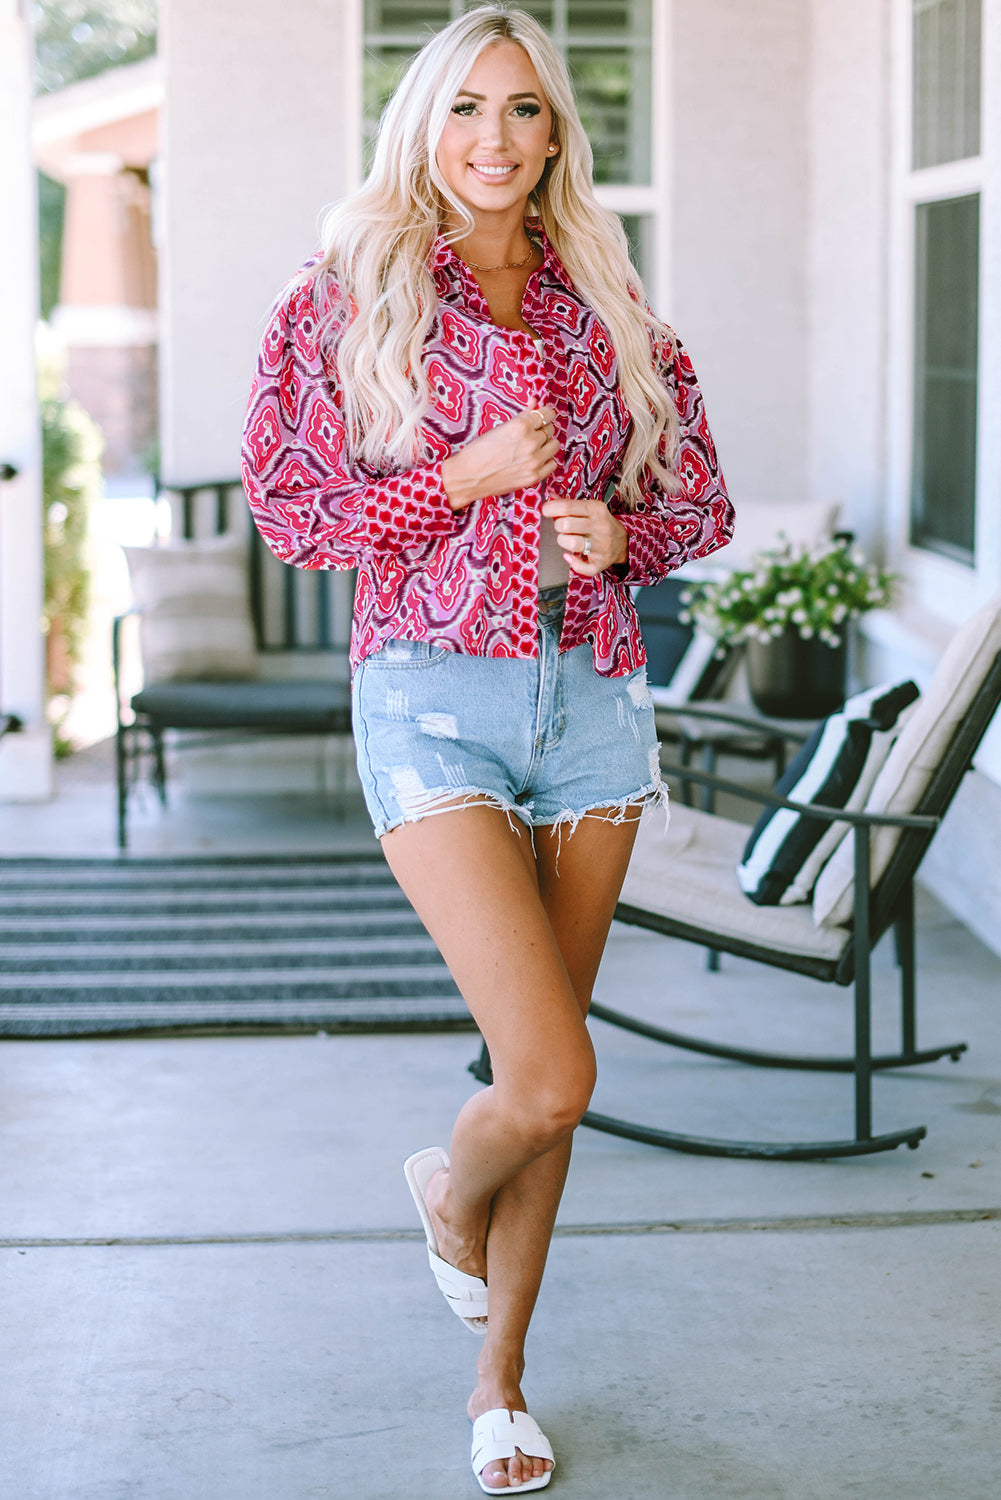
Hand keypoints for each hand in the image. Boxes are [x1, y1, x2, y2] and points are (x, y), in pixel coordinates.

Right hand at [441, 405, 558, 510]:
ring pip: (555, 445)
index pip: (546, 414)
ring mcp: (534, 461)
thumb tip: (534, 402)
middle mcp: (530, 442)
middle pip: (550, 429)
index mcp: (520, 426)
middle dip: (542, 429)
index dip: (544, 414)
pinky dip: (546, 461)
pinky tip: (535, 460)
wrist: (467, 477)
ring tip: (534, 447)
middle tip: (531, 434)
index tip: (542, 416)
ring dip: (546, 444)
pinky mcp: (534, 476)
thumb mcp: (499, 428)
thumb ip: (522, 415)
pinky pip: (553, 464)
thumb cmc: (478, 451)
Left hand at [542, 495, 628, 575]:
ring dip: (563, 541)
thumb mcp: (589, 509)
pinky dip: (572, 563)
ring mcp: (601, 545)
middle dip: (558, 526)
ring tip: (566, 539)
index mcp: (596, 509)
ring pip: (571, 544)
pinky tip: (570, 557)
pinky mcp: (600, 562)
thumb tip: (549, 495)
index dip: (551, 508)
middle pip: (565, 525)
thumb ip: (569, 503)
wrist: (622, 542)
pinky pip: (581, 566)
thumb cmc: (599, 523)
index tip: (546, 511)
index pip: (567, 506)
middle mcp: (600, 526)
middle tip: (561, 527)